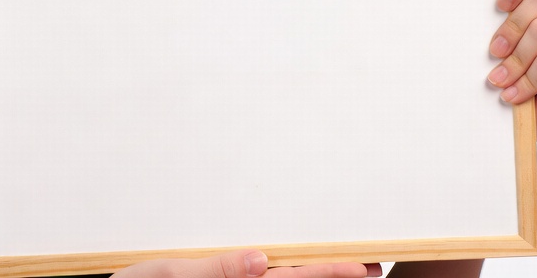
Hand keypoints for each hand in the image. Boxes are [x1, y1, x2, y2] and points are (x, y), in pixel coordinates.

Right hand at [115, 249, 381, 277]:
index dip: (328, 272)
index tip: (361, 263)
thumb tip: (260, 260)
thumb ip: (214, 270)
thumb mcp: (166, 275)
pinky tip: (288, 268)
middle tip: (370, 264)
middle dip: (332, 276)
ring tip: (350, 268)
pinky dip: (284, 276)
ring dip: (312, 277)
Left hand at [487, 0, 536, 138]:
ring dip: (514, 58)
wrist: (503, 123)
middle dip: (511, 25)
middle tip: (493, 51)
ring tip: (498, 79)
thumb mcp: (491, 39)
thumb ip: (494, 13)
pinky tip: (512, 95)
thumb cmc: (496, 75)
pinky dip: (525, 81)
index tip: (498, 3)